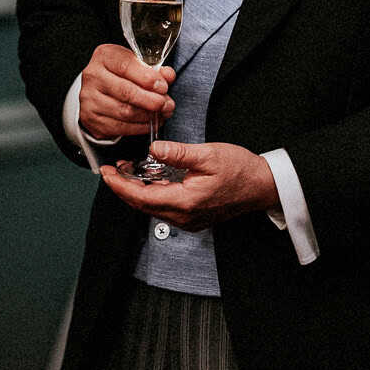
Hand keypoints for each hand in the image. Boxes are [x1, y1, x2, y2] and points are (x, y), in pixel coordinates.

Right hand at [79, 43, 174, 140]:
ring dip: (148, 115)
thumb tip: (168, 76)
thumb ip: (154, 69)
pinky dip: (140, 127)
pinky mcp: (92, 119)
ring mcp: (89, 99)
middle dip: (151, 100)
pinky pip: (120, 127)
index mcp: (105, 56)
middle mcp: (93, 76)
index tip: (163, 86)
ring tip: (162, 113)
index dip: (148, 78)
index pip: (126, 65)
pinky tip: (151, 123)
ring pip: (124, 111)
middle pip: (126, 91)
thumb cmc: (123, 75)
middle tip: (167, 104)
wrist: (100, 93)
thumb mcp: (138, 65)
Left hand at [99, 142, 278, 230]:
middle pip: (142, 205)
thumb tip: (153, 149)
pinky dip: (152, 196)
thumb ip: (178, 153)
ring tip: (129, 172)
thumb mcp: (208, 154)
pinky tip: (152, 182)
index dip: (119, 185)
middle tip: (112, 170)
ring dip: (137, 192)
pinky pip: (165, 209)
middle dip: (124, 188)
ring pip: (152, 208)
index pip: (141, 196)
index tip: (106, 172)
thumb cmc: (241, 169)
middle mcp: (184, 216)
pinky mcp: (194, 218)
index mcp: (185, 201)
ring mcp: (189, 220)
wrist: (263, 186)